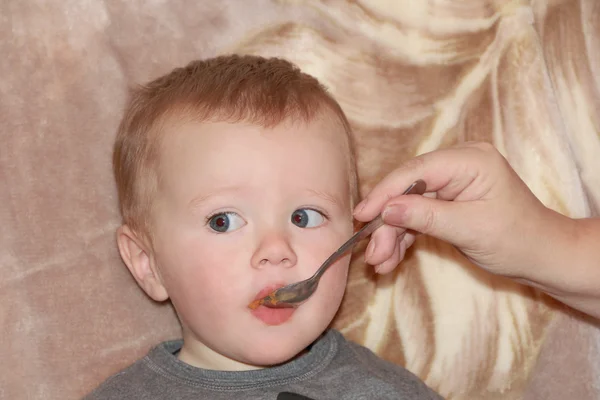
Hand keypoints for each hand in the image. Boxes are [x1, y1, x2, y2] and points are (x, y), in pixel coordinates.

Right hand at [353, 142, 558, 276]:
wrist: (543, 257)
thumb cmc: (517, 240)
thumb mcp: (469, 229)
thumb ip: (424, 216)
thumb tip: (385, 210)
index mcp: (470, 160)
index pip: (415, 171)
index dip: (384, 193)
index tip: (361, 216)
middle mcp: (458, 165)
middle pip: (408, 190)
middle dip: (388, 223)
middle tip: (372, 252)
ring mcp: (452, 183)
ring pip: (409, 205)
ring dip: (392, 235)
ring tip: (380, 263)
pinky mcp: (448, 200)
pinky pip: (418, 215)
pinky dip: (405, 237)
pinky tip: (392, 258)